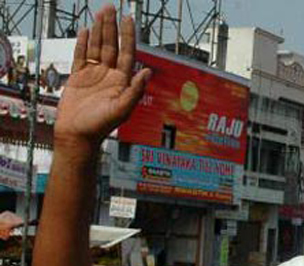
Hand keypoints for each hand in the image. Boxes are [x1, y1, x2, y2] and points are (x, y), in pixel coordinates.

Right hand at [54, 5, 150, 146]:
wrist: (77, 135)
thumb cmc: (100, 126)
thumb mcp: (121, 109)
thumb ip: (135, 90)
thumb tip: (147, 71)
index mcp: (121, 81)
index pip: (126, 53)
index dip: (128, 36)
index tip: (128, 19)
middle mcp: (109, 75)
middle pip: (111, 45)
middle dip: (111, 27)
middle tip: (111, 7)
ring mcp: (93, 75)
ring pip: (96, 47)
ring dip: (98, 30)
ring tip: (100, 13)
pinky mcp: (78, 77)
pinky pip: (80, 56)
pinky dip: (82, 43)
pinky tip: (84, 31)